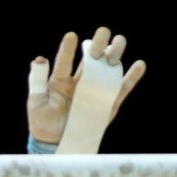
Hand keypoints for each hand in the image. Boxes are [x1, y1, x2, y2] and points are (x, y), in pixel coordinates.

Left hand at [27, 26, 145, 147]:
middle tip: (102, 33)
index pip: (65, 61)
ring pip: (108, 67)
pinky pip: (121, 88)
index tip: (71, 36)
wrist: (57, 143)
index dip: (68, 49)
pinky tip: (139, 64)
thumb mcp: (37, 101)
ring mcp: (95, 89)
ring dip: (115, 53)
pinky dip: (132, 77)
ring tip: (118, 43)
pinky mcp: (108, 102)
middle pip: (92, 57)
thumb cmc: (43, 121)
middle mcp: (80, 79)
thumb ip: (37, 80)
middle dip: (98, 43)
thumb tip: (39, 59)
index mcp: (61, 79)